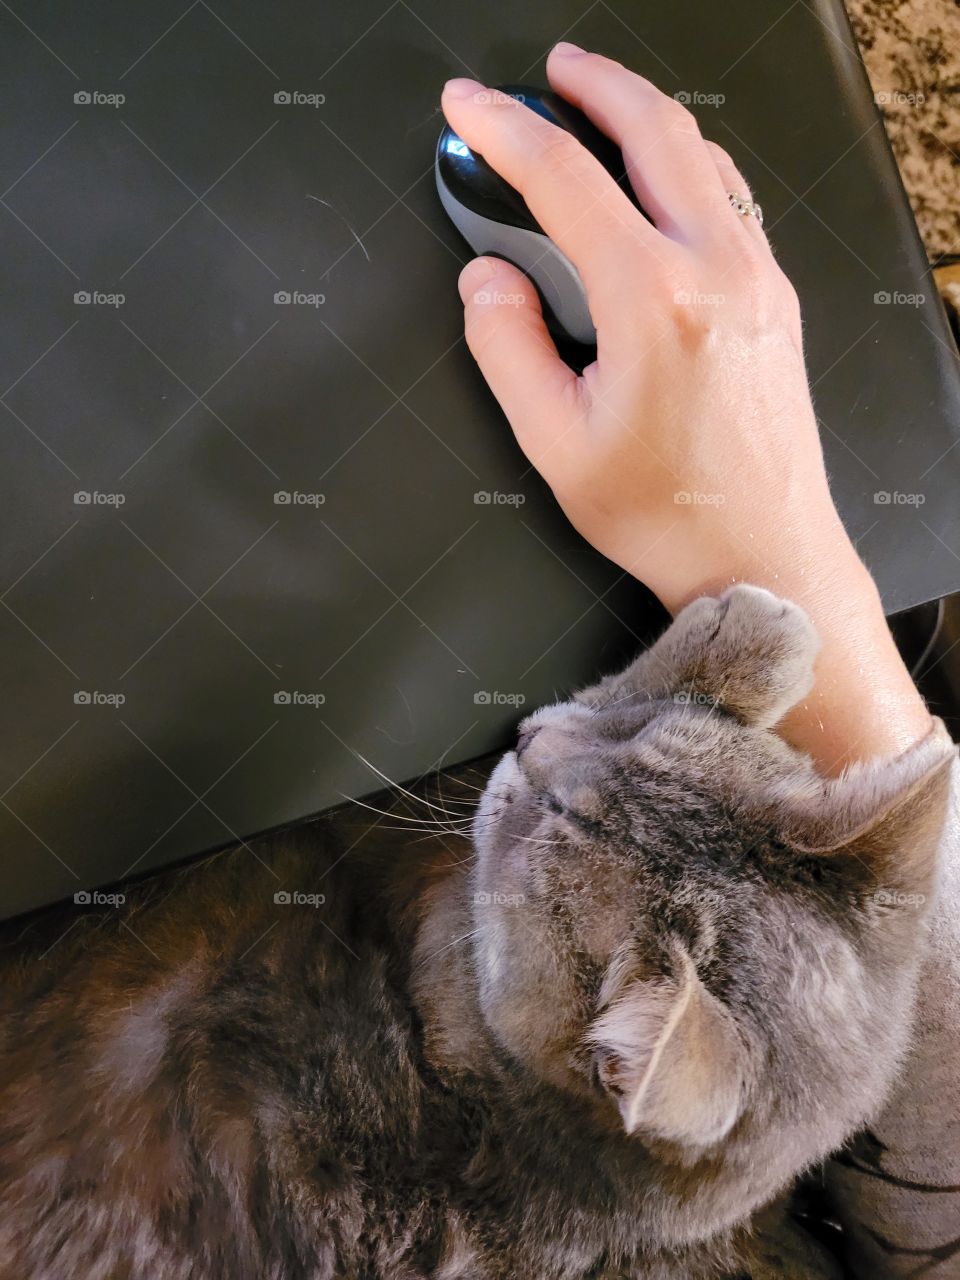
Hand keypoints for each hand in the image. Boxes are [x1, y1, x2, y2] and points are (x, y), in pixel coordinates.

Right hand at [441, 47, 933, 772]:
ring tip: (602, 106)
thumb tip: (487, 280)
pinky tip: (663, 178)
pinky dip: (689, 165)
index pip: (565, 177)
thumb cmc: (663, 512)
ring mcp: (757, 278)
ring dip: (648, 117)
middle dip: (595, 85)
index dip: (505, 129)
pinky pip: (732, 200)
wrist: (763, 552)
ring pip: (704, 157)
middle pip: (654, 131)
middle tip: (552, 70)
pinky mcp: (775, 300)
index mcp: (652, 298)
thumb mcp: (556, 443)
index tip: (468, 107)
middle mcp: (716, 269)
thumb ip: (508, 347)